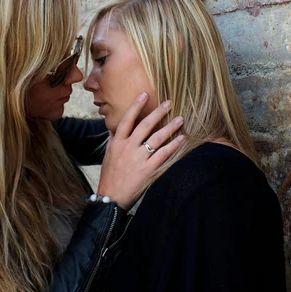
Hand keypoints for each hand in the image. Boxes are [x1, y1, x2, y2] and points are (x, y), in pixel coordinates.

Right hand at [97, 93, 184, 209]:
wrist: (110, 197)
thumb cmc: (109, 176)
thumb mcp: (108, 155)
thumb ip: (114, 140)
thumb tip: (116, 127)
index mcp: (117, 142)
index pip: (127, 120)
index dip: (136, 106)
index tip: (144, 95)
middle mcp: (128, 148)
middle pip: (145, 125)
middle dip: (158, 112)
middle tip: (169, 103)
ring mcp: (138, 158)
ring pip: (156, 138)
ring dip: (169, 127)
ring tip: (180, 119)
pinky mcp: (147, 170)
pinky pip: (163, 155)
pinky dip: (173, 146)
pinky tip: (181, 139)